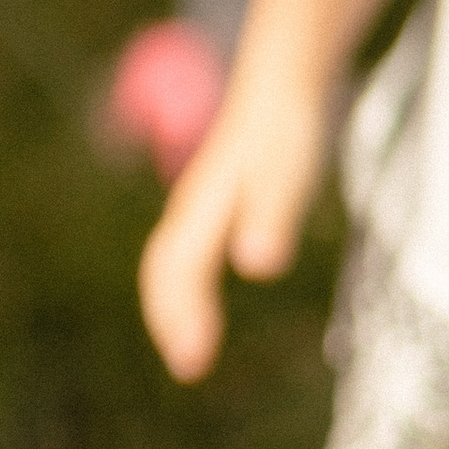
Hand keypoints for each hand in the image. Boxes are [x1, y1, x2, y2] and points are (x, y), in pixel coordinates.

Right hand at [138, 72, 331, 381]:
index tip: (194, 363)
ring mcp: (197, 208)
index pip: (178, 271)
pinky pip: (183, 256)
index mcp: (201, 207)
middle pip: (163, 271)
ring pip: (169, 264)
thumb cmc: (284, 129)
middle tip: (189, 368)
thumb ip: (271, 214)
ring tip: (189, 351)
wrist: (279, 81)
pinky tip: (201, 306)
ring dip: (172, 309)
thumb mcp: (285, 170)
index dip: (183, 316)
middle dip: (169, 320)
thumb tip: (257, 264)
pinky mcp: (211, 206)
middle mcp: (190, 211)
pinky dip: (185, 289)